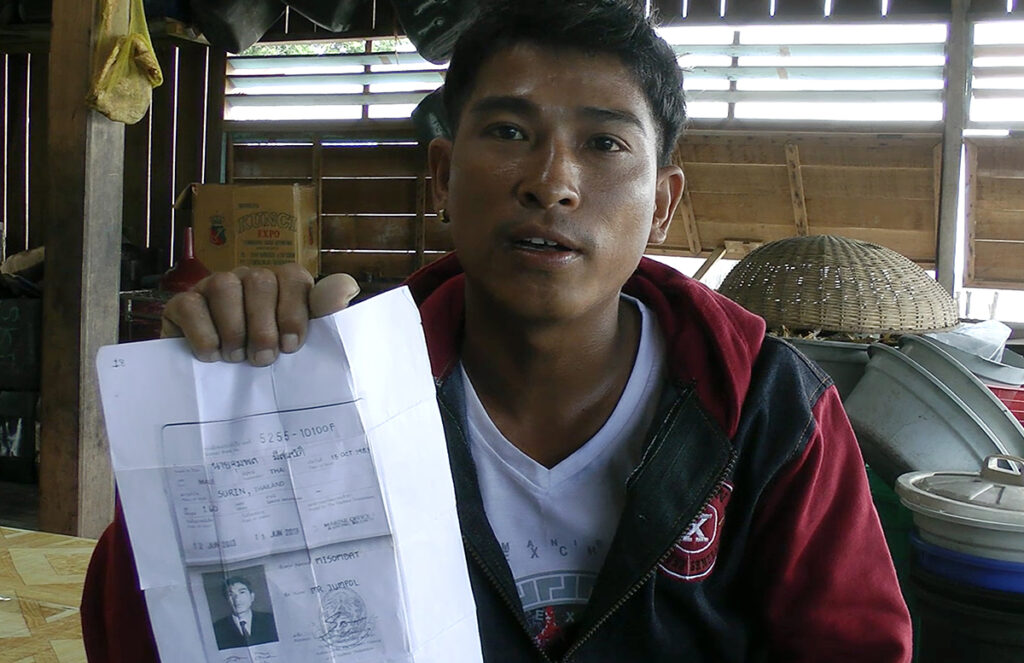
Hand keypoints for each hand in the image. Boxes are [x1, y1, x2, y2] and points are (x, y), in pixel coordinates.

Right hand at [161, 264, 359, 365]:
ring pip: (224, 286)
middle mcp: (250, 280)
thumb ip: (326, 315)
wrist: (220, 386)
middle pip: (261, 281)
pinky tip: (211, 355)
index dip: (294, 310)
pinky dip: (202, 331)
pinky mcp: (183, 304)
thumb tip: (347, 288)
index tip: (291, 346)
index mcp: (283, 285)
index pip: (294, 277)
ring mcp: (214, 288)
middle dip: (264, 325)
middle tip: (263, 359)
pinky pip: (189, 304)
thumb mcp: (302, 342)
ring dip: (234, 327)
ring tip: (236, 358)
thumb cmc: (269, 360)